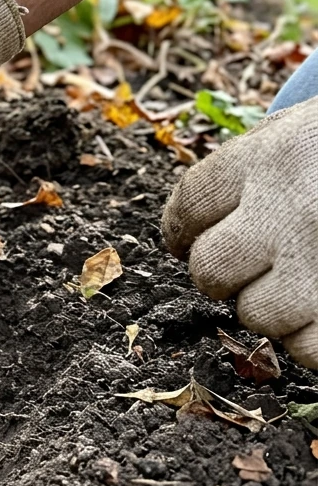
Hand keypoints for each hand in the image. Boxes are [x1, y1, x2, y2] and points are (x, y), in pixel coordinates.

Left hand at [162, 96, 317, 367]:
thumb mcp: (312, 134)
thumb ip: (256, 172)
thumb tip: (190, 233)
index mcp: (277, 156)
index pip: (191, 204)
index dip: (181, 229)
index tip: (184, 241)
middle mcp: (294, 210)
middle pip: (210, 269)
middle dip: (226, 275)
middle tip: (256, 268)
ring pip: (259, 317)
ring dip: (279, 310)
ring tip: (313, 285)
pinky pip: (312, 351)